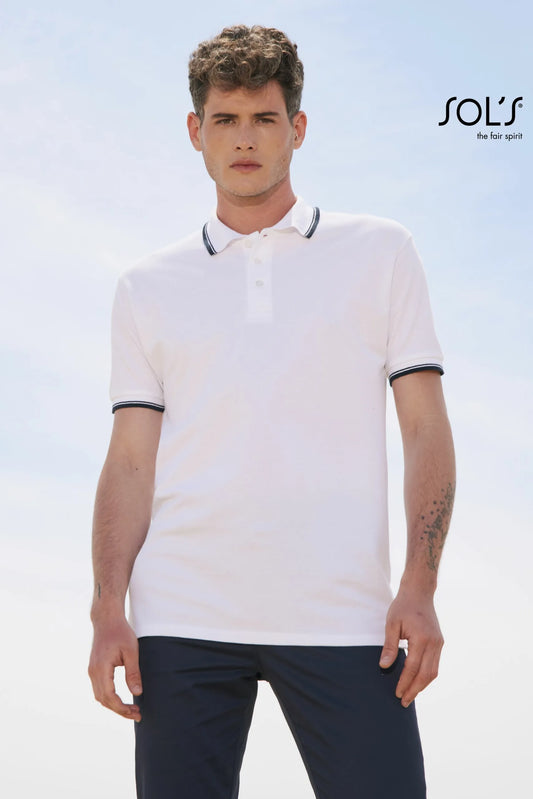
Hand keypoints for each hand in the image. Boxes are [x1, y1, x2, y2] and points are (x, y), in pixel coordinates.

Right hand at [88, 615, 142, 720]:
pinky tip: (122, 700)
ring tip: (131, 709)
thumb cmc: (120, 632)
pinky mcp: (94, 669)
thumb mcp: (131, 651)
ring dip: (114, 705)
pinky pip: (100, 689)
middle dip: (119, 710)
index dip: (122, 708)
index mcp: (101, 669)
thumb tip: (137, 693)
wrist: (106, 619)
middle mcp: (93, 672)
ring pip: (100, 696)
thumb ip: (133, 673)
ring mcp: (92, 671)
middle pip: (103, 700)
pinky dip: (110, 698)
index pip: (110, 697)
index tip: (136, 712)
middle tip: (137, 714)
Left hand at [379, 587, 443, 707]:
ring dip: (422, 685)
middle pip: (426, 674)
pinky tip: (417, 681)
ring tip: (410, 695)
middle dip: (415, 690)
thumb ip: (389, 646)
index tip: (397, 693)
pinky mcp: (440, 643)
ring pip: (433, 672)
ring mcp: (439, 643)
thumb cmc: (403, 606)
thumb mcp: (392, 623)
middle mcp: (434, 643)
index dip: (405, 682)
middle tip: (404, 701)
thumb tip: (384, 666)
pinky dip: (426, 676)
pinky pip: (435, 664)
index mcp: (422, 638)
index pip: (413, 667)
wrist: (419, 592)